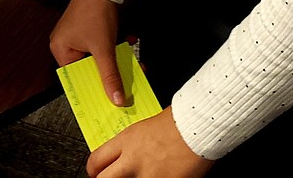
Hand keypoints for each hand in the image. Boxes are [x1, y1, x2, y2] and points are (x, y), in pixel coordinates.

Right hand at [50, 0, 123, 105]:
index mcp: (60, 49)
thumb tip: (116, 100)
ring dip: (117, 58)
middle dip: (110, 72)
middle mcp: (66, 43)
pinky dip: (116, 45)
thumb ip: (110, 75)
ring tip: (133, 61)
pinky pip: (103, 44)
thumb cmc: (94, 11)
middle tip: (125, 82)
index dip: (93, 89)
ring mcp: (79, 35)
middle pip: (89, 68)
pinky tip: (129, 41)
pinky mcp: (91, 28)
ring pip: (99, 56)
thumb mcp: (104, 48)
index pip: (76, 78)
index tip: (108, 99)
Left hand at [87, 108, 213, 177]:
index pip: (96, 160)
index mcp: (127, 141)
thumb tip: (126, 153)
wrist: (198, 128)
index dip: (94, 170)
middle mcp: (132, 161)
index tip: (97, 172)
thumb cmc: (179, 121)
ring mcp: (147, 176)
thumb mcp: (146, 127)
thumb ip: (132, 143)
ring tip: (138, 177)